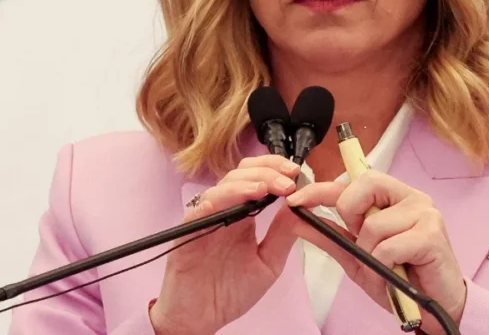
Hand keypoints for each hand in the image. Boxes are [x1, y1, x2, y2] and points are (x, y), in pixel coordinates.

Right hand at [149, 155, 300, 334]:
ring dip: (245, 183)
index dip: (276, 169)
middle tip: (288, 179)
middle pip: (240, 174)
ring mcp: (205, 219)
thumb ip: (282, 235)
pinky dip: (216, 201)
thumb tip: (300, 206)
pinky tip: (233, 200)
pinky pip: (198, 210)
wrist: (199, 319)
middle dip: (266, 170)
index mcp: (243, 216)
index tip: (297, 173)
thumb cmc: (230, 293)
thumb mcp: (268, 263)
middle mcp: (223, 211)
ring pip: (222, 187)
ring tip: (266, 188)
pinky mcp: (188, 232)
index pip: (258, 179)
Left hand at [286, 171, 466, 333]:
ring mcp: (425, 214)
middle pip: (364, 186)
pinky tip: (397, 273)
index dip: (321, 189)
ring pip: (373, 225)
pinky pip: (388, 247)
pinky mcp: (432, 235)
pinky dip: (384, 265)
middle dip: (351, 216)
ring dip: (370, 254)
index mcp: (394, 197)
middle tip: (362, 242)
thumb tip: (299, 221)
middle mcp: (412, 198)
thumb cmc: (400, 279)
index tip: (295, 200)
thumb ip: (332, 237)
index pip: (354, 181)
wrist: (434, 309)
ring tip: (385, 266)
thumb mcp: (359, 258)